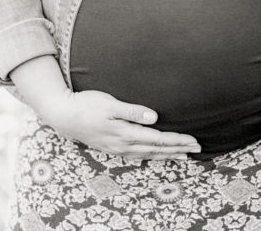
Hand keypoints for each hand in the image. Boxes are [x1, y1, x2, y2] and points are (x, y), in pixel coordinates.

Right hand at [40, 89, 200, 159]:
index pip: (158, 139)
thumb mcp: (109, 103)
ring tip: (183, 155)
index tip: (194, 140)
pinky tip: (155, 155)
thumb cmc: (86, 105)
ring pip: (148, 154)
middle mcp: (123, 144)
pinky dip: (151, 156)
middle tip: (197, 149)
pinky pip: (137, 155)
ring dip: (167, 155)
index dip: (177, 140)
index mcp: (125, 133)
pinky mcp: (111, 148)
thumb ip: (132, 111)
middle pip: (156, 149)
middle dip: (178, 149)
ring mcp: (117, 148)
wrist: (63, 116)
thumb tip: (154, 117)